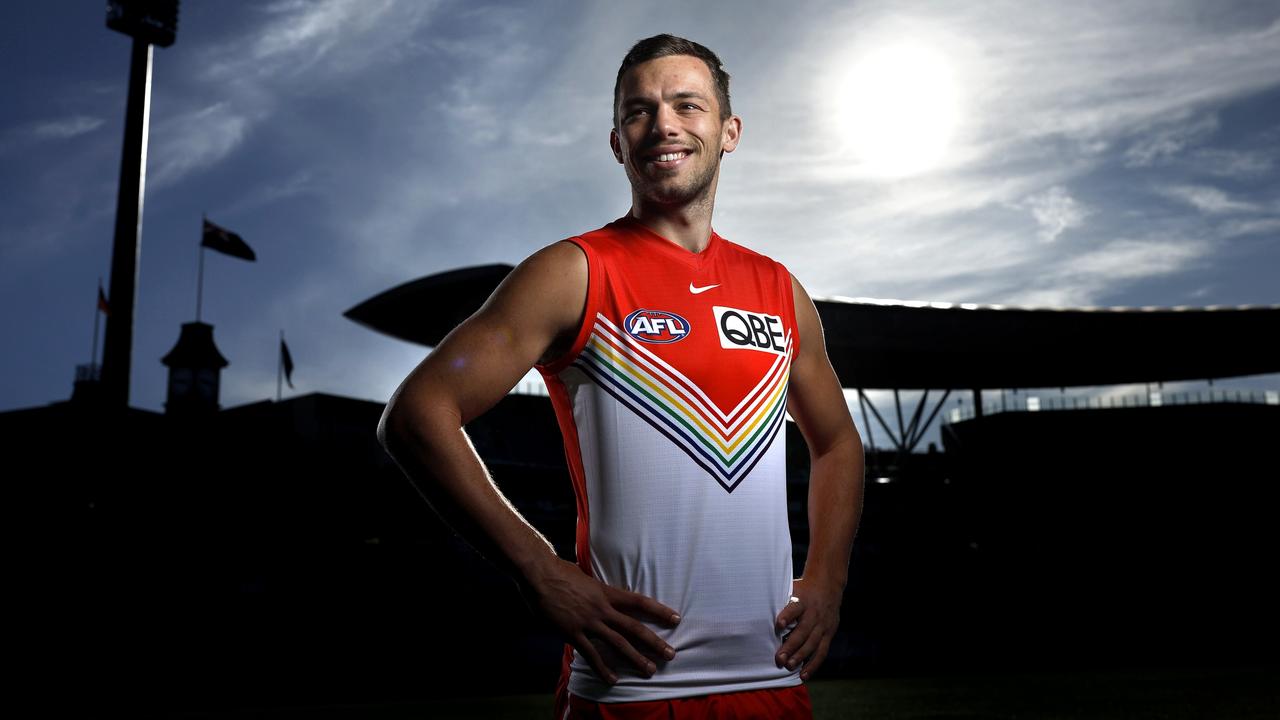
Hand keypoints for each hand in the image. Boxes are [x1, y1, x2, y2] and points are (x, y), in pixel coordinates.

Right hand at [522, 559, 679, 683]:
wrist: (539, 573)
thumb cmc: (560, 571)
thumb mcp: (585, 577)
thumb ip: (596, 589)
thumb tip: (602, 593)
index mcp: (607, 592)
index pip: (639, 602)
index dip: (659, 611)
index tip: (676, 619)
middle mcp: (602, 608)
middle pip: (634, 627)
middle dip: (654, 642)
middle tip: (670, 654)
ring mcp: (588, 622)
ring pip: (618, 644)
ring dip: (635, 658)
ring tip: (649, 670)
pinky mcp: (573, 633)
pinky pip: (591, 654)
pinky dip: (603, 668)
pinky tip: (613, 679)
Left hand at [774, 576, 842, 680]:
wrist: (828, 586)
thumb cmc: (803, 590)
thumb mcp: (792, 588)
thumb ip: (780, 601)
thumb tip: (756, 609)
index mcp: (803, 600)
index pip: (795, 608)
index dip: (787, 616)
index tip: (778, 625)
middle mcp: (814, 614)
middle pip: (803, 631)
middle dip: (791, 646)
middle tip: (779, 658)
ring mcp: (823, 625)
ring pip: (813, 643)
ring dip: (801, 657)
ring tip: (789, 666)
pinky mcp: (829, 634)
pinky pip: (822, 651)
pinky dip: (813, 664)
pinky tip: (804, 674)